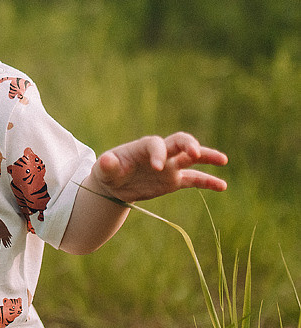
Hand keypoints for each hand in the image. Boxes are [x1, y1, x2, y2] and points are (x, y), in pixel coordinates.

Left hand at [92, 132, 227, 204]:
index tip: (157, 167)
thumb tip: (106, 160)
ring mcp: (170, 166)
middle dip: (188, 144)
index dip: (158, 153)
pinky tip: (222, 186)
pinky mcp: (174, 180)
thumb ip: (107, 165)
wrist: (115, 184)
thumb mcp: (104, 170)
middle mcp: (160, 153)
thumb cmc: (109, 172)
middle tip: (194, 153)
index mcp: (143, 147)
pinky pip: (194, 180)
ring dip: (207, 156)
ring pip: (192, 158)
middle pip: (179, 141)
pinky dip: (208, 182)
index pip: (155, 144)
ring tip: (223, 160)